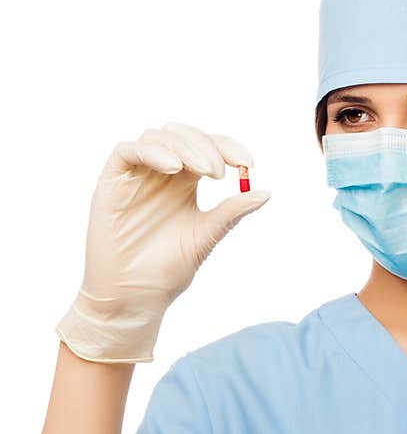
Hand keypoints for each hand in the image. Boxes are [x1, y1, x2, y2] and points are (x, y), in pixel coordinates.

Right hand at [55, 122, 270, 362]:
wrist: (135, 296)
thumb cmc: (168, 270)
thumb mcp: (206, 237)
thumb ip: (231, 213)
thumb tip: (266, 192)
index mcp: (185, 184)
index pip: (208, 149)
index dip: (228, 148)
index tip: (248, 164)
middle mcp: (161, 174)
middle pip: (184, 137)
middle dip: (207, 146)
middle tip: (221, 172)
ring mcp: (136, 176)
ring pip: (158, 137)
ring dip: (185, 147)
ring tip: (204, 172)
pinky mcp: (112, 182)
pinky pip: (127, 151)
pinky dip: (152, 152)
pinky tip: (173, 169)